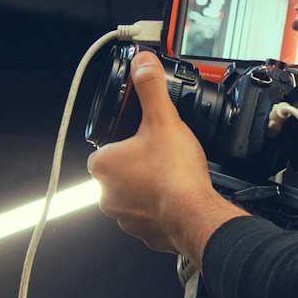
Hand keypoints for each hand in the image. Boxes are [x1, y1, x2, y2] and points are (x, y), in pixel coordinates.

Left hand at [87, 52, 242, 255]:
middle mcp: (106, 194)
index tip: (145, 138)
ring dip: (150, 187)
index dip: (127, 140)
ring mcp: (124, 217)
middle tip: (163, 156)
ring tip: (173, 176)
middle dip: (140, 164)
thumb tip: (143, 64)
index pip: (107, 148)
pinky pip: (149, 216)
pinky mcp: (144, 232)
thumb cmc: (174, 174)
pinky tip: (179, 196)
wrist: (193, 214)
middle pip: (121, 171)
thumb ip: (151, 89)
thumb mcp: (163, 120)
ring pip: (134, 194)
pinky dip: (162, 208)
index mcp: (103, 165)